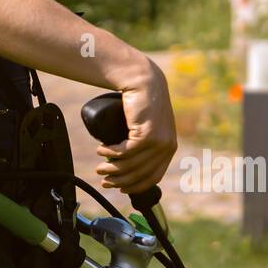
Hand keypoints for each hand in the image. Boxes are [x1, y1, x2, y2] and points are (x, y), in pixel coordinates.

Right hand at [95, 61, 176, 194]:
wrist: (143, 80)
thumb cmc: (141, 102)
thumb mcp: (146, 125)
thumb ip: (143, 141)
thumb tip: (125, 161)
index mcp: (168, 148)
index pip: (153, 177)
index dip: (135, 186)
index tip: (119, 188)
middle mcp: (167, 147)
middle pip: (140, 174)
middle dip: (119, 181)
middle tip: (104, 181)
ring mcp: (158, 141)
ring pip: (131, 165)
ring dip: (112, 168)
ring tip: (99, 167)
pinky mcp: (147, 134)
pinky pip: (126, 152)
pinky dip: (111, 153)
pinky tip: (102, 150)